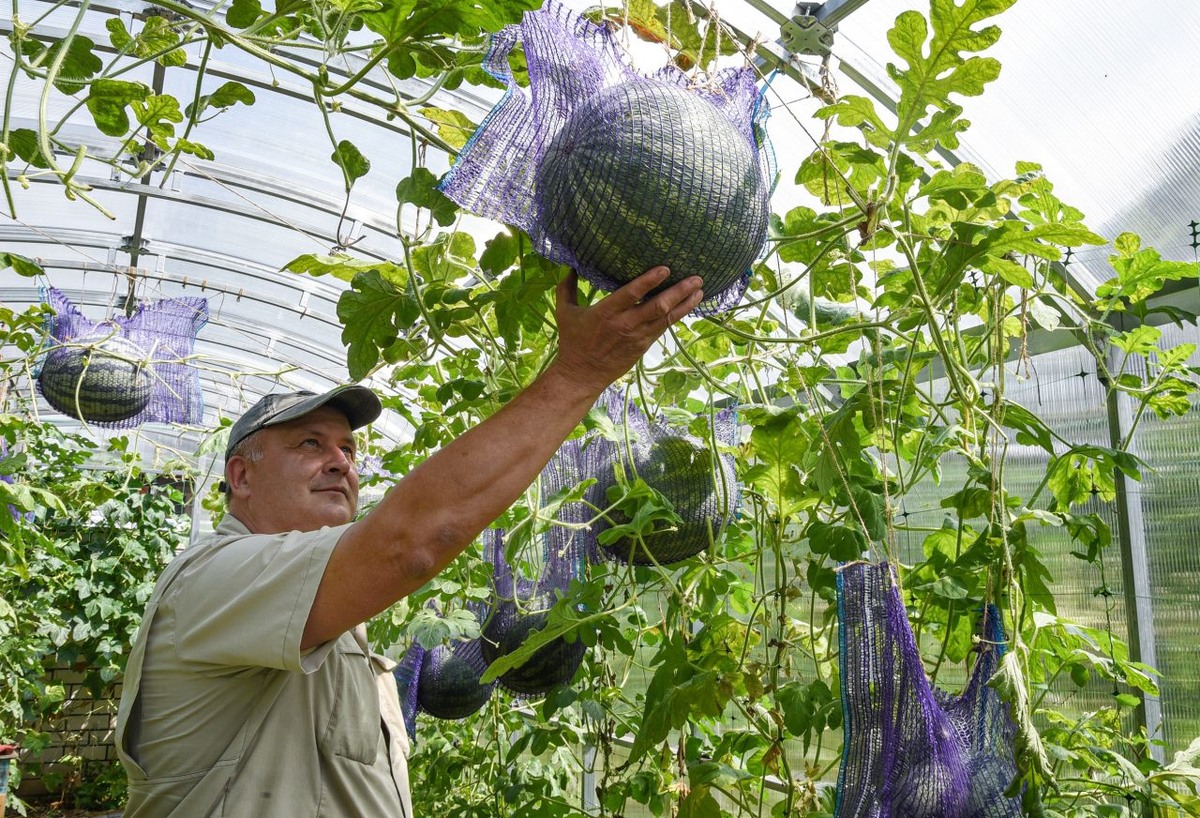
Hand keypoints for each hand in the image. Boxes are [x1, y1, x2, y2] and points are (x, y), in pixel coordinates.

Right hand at [551, 267, 703, 392]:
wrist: (582, 374)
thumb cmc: (572, 341)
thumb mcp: (565, 312)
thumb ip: (567, 288)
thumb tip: (570, 266)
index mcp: (606, 312)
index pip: (632, 293)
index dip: (650, 281)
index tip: (666, 268)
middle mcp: (625, 324)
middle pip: (658, 306)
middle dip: (679, 291)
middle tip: (697, 278)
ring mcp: (637, 336)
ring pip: (666, 318)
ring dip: (685, 304)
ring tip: (700, 290)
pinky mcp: (643, 346)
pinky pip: (664, 328)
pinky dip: (677, 316)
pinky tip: (688, 306)